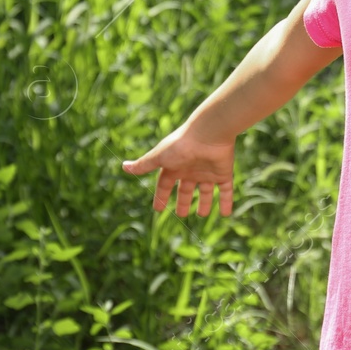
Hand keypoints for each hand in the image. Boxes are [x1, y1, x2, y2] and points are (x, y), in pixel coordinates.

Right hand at [122, 123, 236, 217]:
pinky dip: (226, 202)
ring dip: (205, 202)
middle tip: (182, 214)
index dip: (161, 196)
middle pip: (186, 189)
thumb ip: (144, 164)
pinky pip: (226, 190)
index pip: (165, 184)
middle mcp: (191, 170)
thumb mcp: (159, 157)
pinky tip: (226, 214)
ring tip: (202, 214)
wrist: (208, 134)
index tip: (157, 209)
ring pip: (206, 191)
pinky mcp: (224, 173)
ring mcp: (208, 172)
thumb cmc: (181, 145)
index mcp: (175, 166)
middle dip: (183, 201)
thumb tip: (124, 167)